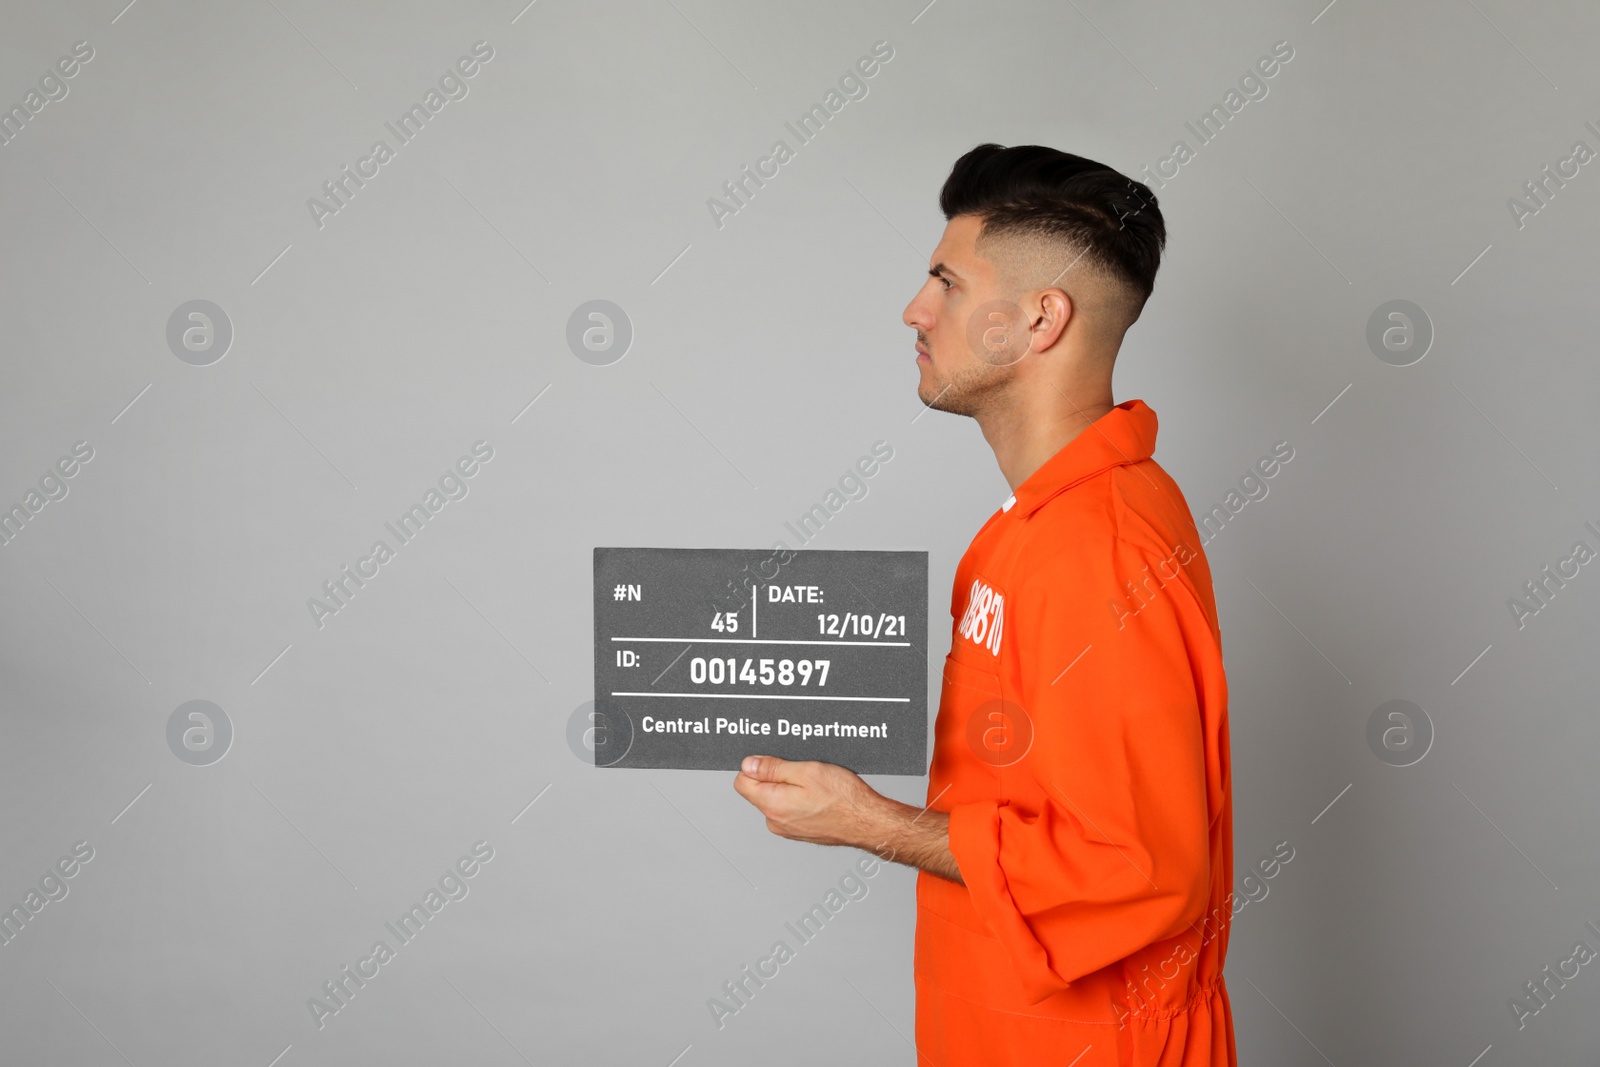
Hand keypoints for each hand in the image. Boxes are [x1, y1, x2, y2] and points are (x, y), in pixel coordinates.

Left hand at [731, 755, 886, 847]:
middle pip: (759, 791)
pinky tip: (818, 796)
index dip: (755, 766)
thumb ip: (772, 768)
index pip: (742, 782)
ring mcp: (787, 829)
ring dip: (789, 789)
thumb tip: (748, 765)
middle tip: (802, 772)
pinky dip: (798, 800)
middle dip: (775, 777)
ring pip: (775, 800)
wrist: (867, 822)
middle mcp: (775, 821)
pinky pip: (789, 810)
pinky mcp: (798, 832)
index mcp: (772, 805)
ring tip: (814, 785)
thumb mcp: (807, 771)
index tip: (774, 761)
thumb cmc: (844, 799)